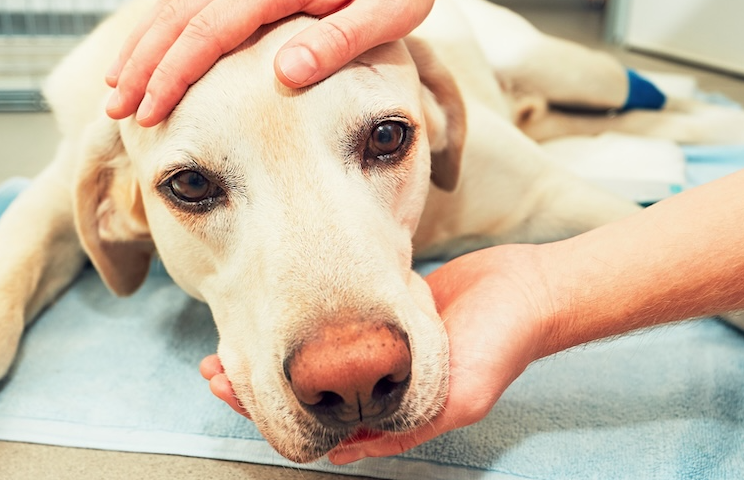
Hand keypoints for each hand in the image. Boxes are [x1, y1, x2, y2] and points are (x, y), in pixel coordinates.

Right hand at [106, 0, 478, 126]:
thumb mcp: (387, 11)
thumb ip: (336, 42)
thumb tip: (284, 74)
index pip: (207, 33)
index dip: (171, 76)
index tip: (149, 114)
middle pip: (176, 15)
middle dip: (140, 64)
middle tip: (114, 110)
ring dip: (141, 42)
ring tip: (115, 85)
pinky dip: (160, 21)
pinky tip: (148, 46)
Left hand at [200, 244, 554, 463]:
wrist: (528, 291)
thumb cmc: (499, 346)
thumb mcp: (458, 399)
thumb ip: (405, 427)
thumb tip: (343, 452)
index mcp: (390, 412)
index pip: (315, 422)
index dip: (267, 410)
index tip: (229, 388)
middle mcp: (377, 384)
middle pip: (301, 391)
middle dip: (254, 382)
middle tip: (214, 366)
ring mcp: (375, 349)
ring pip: (308, 358)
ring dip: (269, 352)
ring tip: (229, 342)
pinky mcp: (379, 314)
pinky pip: (329, 325)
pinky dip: (297, 324)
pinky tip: (271, 312)